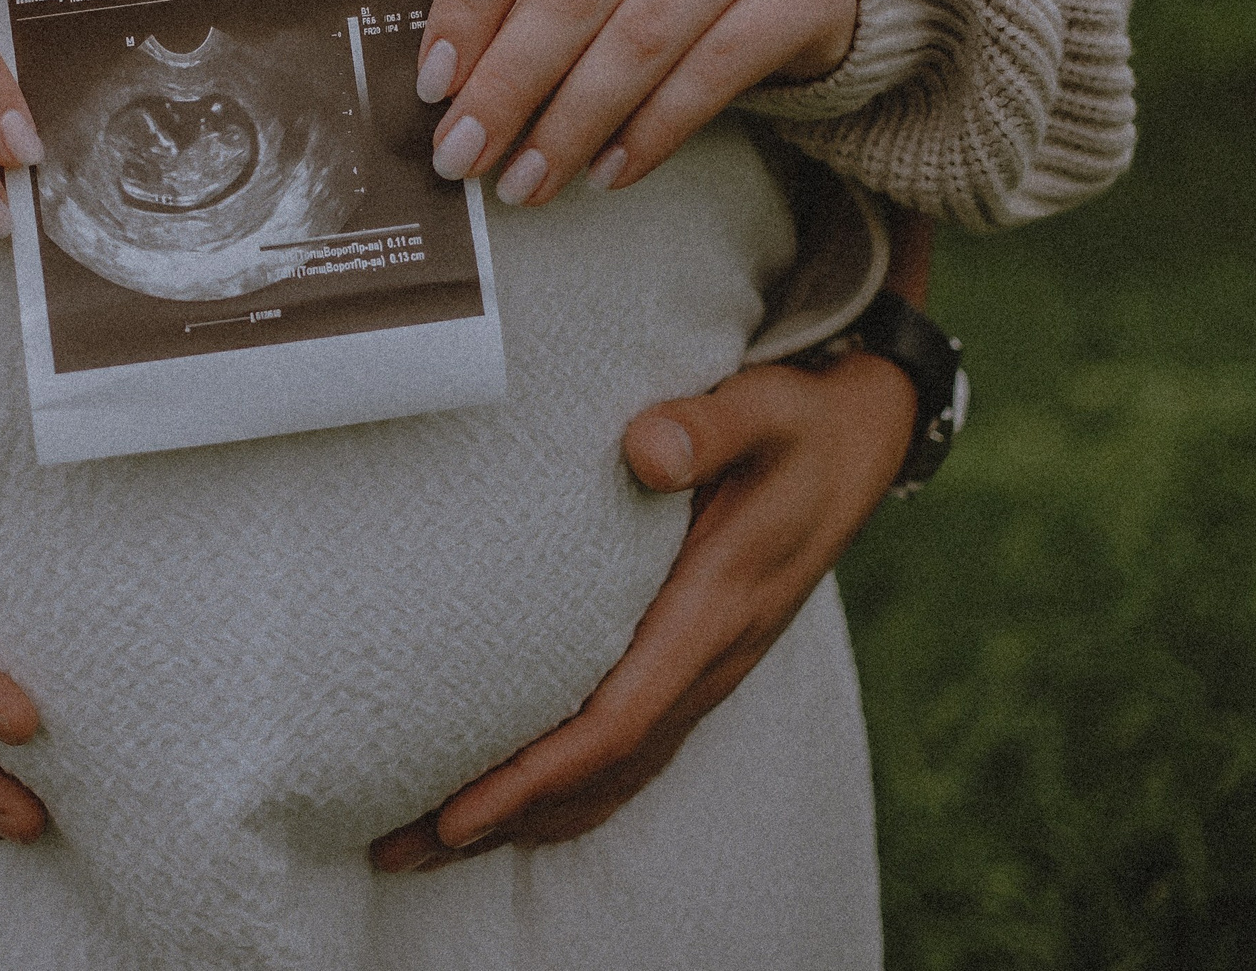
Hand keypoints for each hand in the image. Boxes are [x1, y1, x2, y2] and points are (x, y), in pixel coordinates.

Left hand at [370, 216, 932, 870]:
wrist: (860, 441)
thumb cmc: (798, 421)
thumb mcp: (764, 408)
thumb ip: (707, 426)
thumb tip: (646, 448)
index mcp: (717, 608)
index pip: (616, 720)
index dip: (535, 774)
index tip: (458, 812)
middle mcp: (712, 657)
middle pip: (599, 772)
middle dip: (500, 817)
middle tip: (395, 847)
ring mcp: (706, 668)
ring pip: (612, 774)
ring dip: (522, 816)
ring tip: (422, 844)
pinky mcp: (693, 659)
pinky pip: (627, 750)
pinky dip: (565, 793)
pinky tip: (510, 807)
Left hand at [416, 0, 855, 204]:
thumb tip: (454, 86)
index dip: (465, 5)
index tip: (433, 85)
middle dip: (508, 86)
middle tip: (462, 154)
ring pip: (641, 38)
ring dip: (572, 124)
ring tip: (525, 182)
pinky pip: (713, 74)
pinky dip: (649, 133)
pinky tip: (605, 173)